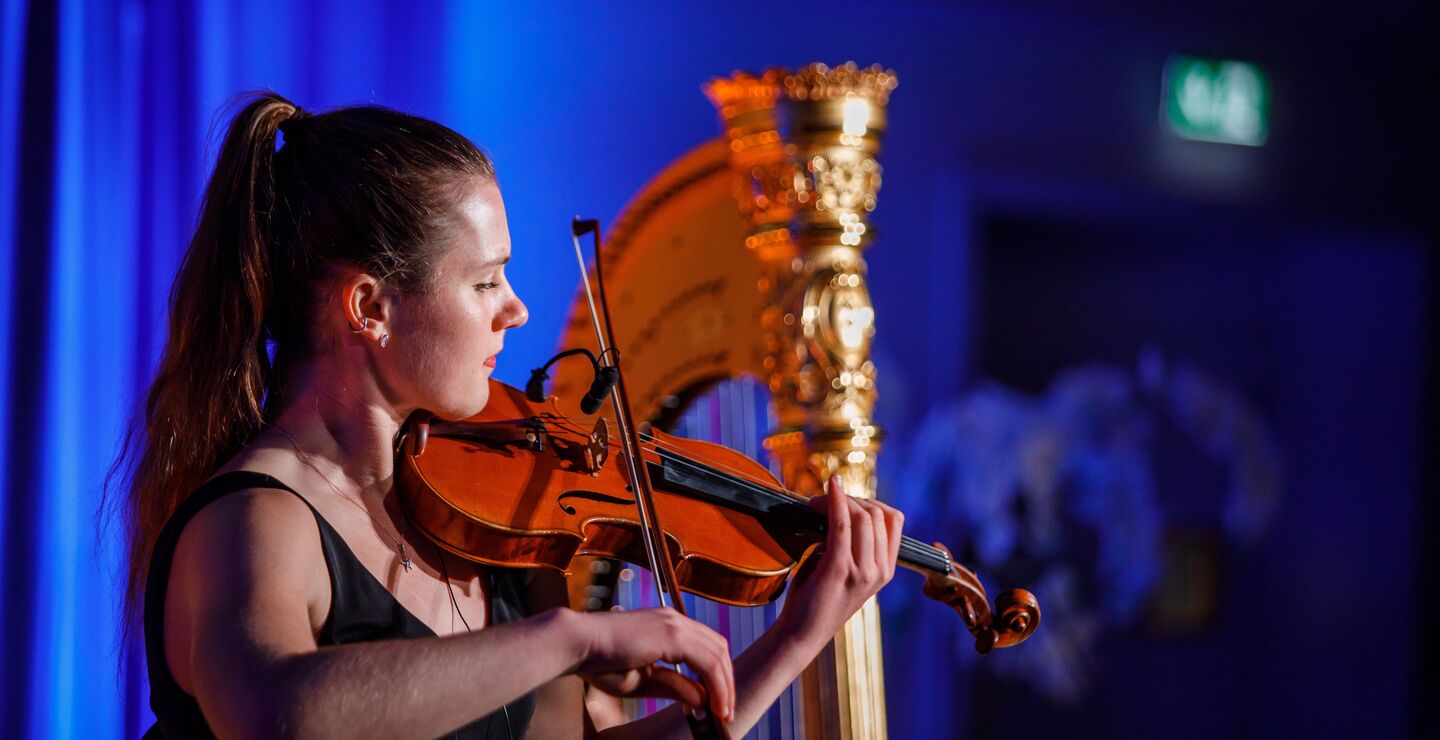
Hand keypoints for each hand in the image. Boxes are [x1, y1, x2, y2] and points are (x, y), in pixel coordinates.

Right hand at [569, 607, 734, 722]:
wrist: (577, 644)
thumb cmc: (600, 662)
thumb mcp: (643, 681)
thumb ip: (673, 686)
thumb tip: (702, 699)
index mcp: (667, 625)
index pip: (706, 647)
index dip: (717, 675)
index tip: (717, 702)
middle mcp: (675, 619)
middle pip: (718, 648)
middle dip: (726, 682)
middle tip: (725, 711)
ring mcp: (675, 624)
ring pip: (717, 655)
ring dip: (724, 686)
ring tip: (722, 712)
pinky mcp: (672, 634)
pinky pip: (707, 662)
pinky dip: (716, 684)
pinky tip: (713, 704)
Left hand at [776, 474, 903, 648]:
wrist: (802, 633)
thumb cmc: (817, 597)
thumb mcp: (844, 567)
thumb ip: (850, 541)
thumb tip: (840, 504)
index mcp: (885, 570)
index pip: (893, 520)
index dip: (870, 502)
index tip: (845, 501)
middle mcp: (880, 571)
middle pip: (876, 514)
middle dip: (850, 498)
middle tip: (821, 501)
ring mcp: (863, 572)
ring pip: (862, 516)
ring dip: (838, 500)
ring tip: (815, 503)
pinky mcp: (839, 570)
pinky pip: (841, 525)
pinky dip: (835, 501)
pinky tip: (829, 488)